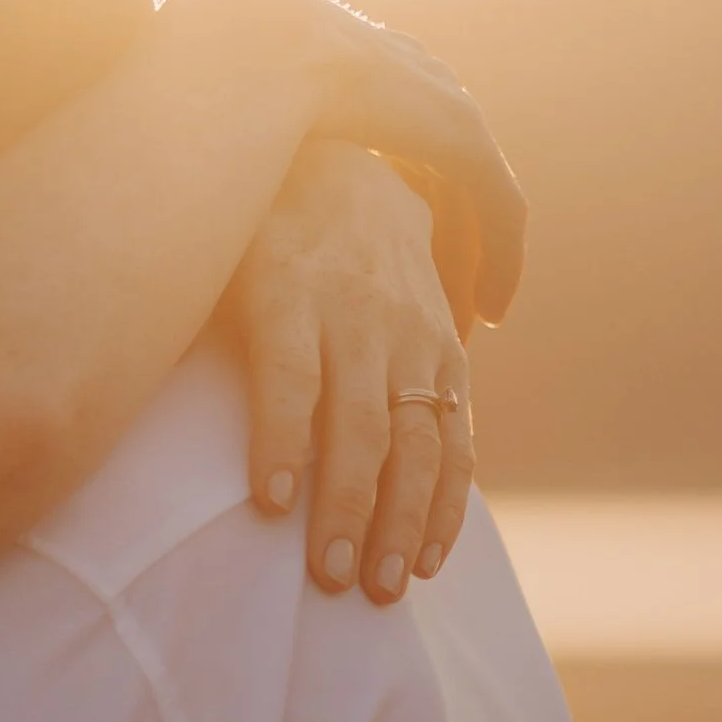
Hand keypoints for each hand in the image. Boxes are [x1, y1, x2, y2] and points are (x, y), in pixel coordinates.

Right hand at [160, 0, 523, 325]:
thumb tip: (172, 185)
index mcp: (355, 67)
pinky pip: (496, 211)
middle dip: (449, 235)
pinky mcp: (457, 135)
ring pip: (477, 197)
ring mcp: (438, 105)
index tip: (389, 256)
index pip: (396, 138)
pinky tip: (491, 311)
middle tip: (445, 298)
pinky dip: (499, 262)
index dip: (396, 202)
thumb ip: (219, 148)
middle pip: (446, 168)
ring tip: (472, 318)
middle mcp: (409, 79)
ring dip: (476, 257)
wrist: (237, 56)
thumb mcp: (219, 120)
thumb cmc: (203, 90)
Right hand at [232, 138, 473, 601]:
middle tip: (372, 594)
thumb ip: (407, 349)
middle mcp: (400, 330)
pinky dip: (286, 445)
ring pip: (360, 430)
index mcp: (429, 335)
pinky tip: (271, 499)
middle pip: (411, 451)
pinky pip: (288, 384)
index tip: (418, 571)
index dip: (437, 512)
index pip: (449, 443)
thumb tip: (423, 405)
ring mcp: (345, 312)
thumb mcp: (392, 282)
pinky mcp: (283, 291)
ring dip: (346, 509)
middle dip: (395, 528)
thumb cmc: (335, 223)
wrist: (294, 128)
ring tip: (325, 572)